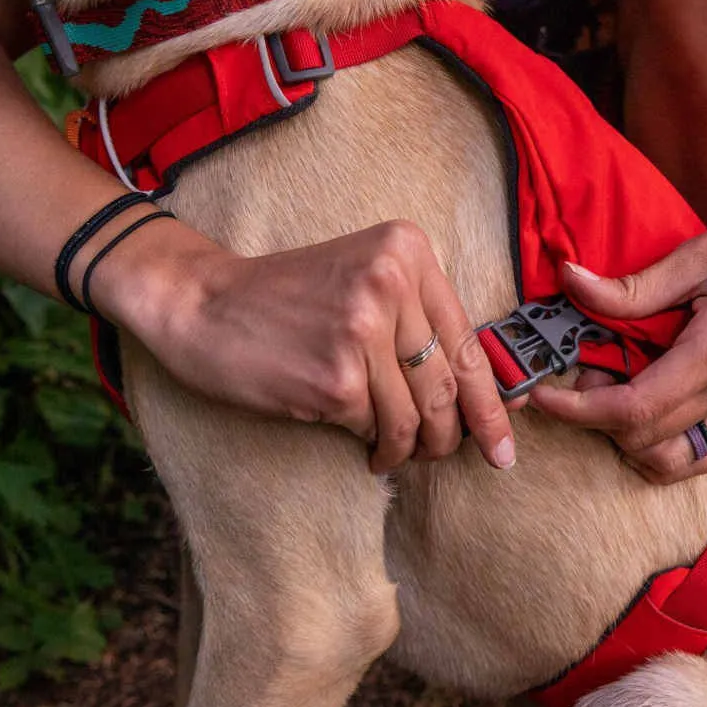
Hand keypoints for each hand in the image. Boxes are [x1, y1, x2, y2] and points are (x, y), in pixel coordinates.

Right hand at [97, 218, 516, 472]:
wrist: (202, 303)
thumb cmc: (287, 299)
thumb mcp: (363, 283)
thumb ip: (418, 323)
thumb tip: (482, 396)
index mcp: (407, 250)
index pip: (467, 341)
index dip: (491, 402)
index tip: (504, 444)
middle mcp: (391, 282)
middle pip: (448, 384)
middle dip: (453, 435)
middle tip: (445, 456)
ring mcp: (363, 330)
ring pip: (417, 416)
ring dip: (412, 448)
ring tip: (395, 453)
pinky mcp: (336, 378)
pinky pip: (378, 429)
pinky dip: (379, 449)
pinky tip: (367, 450)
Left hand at [529, 193, 706, 483]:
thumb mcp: (706, 249)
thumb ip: (637, 284)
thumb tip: (572, 281)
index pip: (635, 408)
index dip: (579, 410)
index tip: (543, 395)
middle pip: (646, 440)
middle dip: (595, 419)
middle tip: (577, 375)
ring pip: (674, 463)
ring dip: (628, 441)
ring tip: (610, 394)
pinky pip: (701, 454)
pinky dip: (662, 448)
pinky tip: (643, 410)